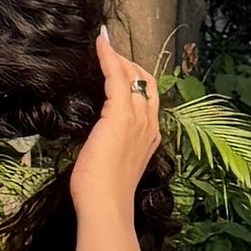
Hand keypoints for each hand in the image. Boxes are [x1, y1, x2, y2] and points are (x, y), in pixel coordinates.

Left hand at [68, 31, 161, 229]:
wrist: (106, 204)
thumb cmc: (103, 192)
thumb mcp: (114, 164)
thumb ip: (114, 147)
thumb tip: (101, 141)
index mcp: (150, 137)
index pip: (147, 100)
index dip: (136, 81)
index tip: (120, 69)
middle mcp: (149, 124)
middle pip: (146, 83)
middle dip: (130, 65)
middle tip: (110, 54)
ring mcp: (138, 118)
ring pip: (134, 76)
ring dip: (119, 58)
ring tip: (104, 47)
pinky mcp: (120, 115)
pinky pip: (116, 76)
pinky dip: (109, 58)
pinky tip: (100, 46)